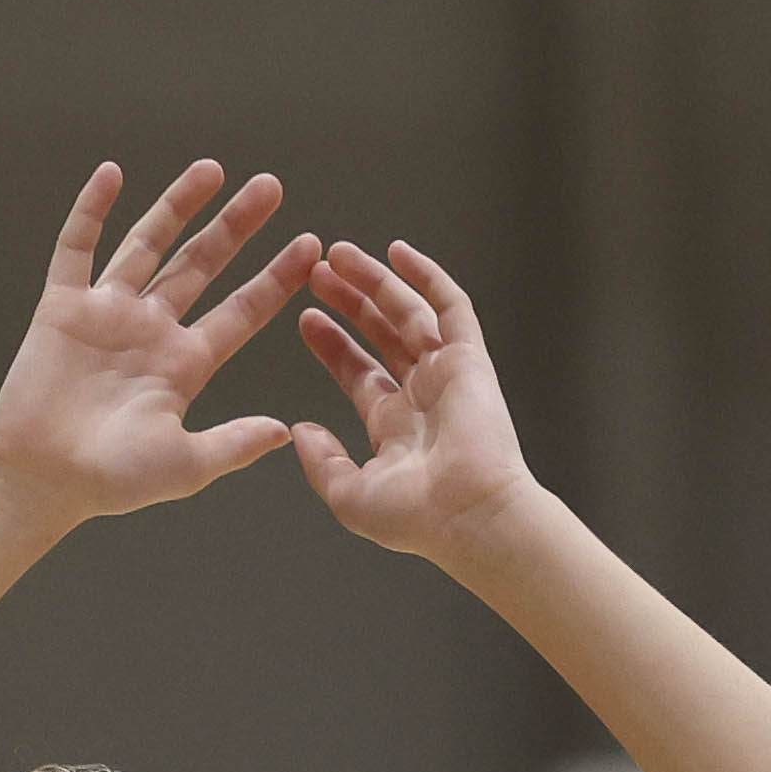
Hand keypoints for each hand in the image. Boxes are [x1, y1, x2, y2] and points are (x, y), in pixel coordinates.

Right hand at [0, 160, 310, 527]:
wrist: (38, 481)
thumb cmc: (108, 481)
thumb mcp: (184, 465)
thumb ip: (232, 444)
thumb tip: (284, 431)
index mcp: (184, 364)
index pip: (241, 311)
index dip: (275, 278)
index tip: (311, 246)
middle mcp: (150, 330)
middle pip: (201, 264)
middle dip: (235, 226)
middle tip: (271, 186)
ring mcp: (107, 313)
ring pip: (148, 245)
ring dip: (177, 206)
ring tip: (211, 169)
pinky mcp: (62, 307)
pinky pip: (78, 249)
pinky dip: (91, 211)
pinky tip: (111, 173)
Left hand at [288, 240, 542, 563]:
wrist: (468, 515)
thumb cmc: (417, 519)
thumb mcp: (350, 496)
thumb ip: (321, 462)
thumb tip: (299, 430)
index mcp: (395, 428)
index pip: (359, 373)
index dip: (332, 345)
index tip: (306, 317)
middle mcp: (423, 396)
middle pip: (381, 334)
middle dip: (349, 302)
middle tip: (316, 273)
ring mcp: (448, 374)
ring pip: (408, 312)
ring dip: (375, 281)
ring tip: (338, 254)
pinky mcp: (470, 359)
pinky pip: (451, 306)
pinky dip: (426, 277)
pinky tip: (397, 252)